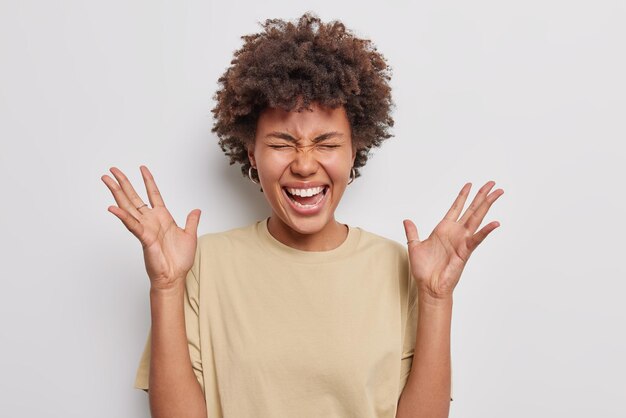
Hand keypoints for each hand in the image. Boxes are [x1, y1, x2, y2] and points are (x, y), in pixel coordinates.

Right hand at [101, 166, 200, 289]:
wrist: (175, 276)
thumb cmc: (180, 260)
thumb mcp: (190, 235)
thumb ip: (192, 221)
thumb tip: (197, 210)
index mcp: (162, 218)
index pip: (153, 194)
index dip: (148, 181)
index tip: (142, 168)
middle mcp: (151, 221)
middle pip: (134, 197)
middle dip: (123, 183)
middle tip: (112, 170)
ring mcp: (145, 228)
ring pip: (128, 206)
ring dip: (117, 193)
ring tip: (107, 180)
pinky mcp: (144, 238)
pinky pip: (132, 225)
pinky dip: (122, 216)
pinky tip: (113, 207)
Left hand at [403, 181, 503, 300]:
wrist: (428, 286)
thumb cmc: (424, 270)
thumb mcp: (414, 246)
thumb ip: (412, 232)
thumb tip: (407, 221)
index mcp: (444, 229)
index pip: (456, 208)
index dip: (462, 196)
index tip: (469, 184)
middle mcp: (455, 233)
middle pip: (471, 210)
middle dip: (481, 196)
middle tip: (492, 183)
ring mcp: (462, 241)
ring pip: (477, 218)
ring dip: (487, 205)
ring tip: (497, 193)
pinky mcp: (465, 251)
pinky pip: (476, 239)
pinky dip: (485, 231)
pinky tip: (494, 223)